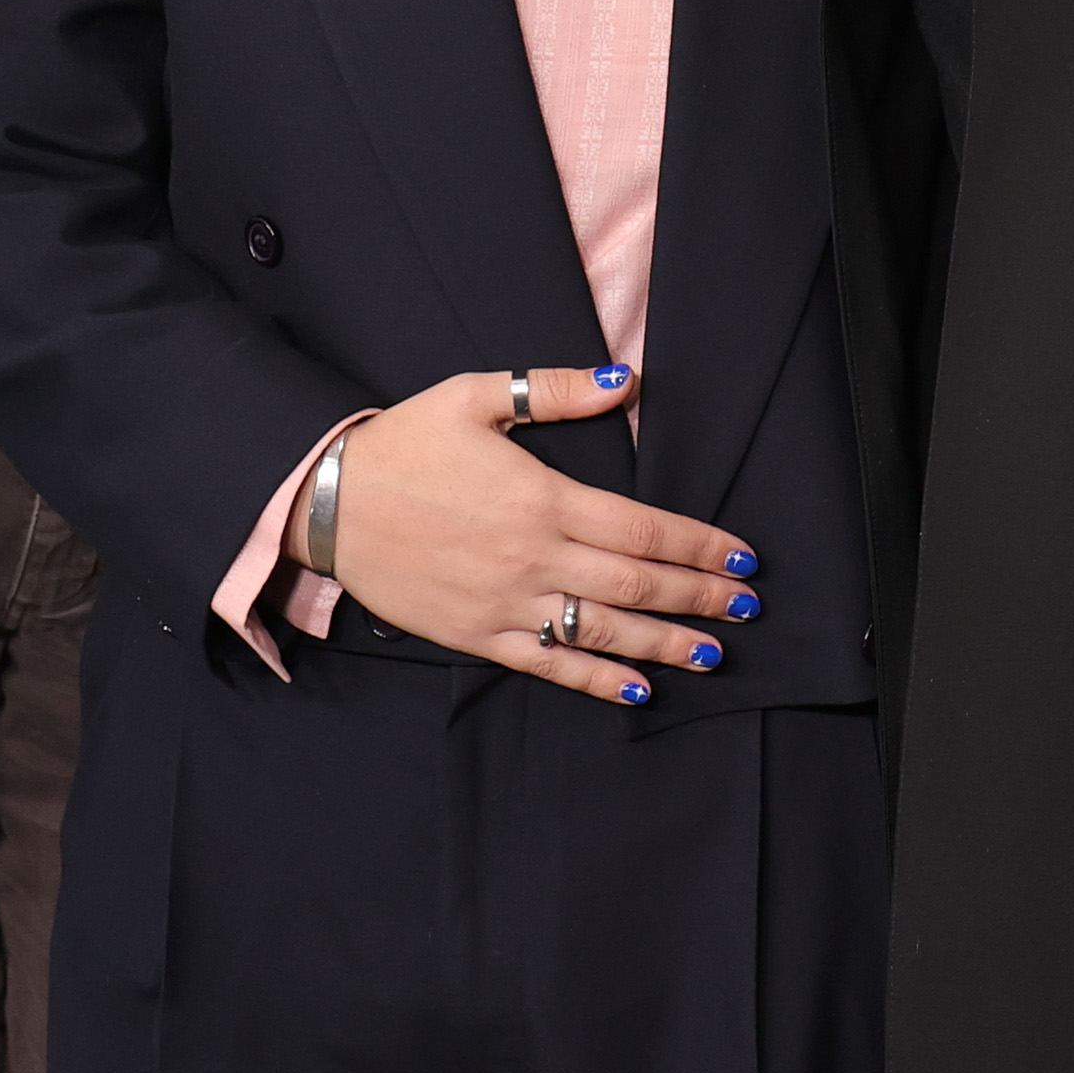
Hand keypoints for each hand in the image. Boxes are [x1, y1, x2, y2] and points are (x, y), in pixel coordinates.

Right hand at [323, 365, 762, 706]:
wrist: (325, 500)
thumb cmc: (404, 445)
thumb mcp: (476, 398)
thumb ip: (555, 391)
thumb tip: (625, 382)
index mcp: (542, 497)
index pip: (642, 528)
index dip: (699, 546)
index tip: (742, 557)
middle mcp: (532, 556)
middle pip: (635, 585)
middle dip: (698, 598)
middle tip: (747, 606)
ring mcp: (505, 602)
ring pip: (602, 632)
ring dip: (665, 646)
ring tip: (713, 654)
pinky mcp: (477, 634)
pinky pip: (549, 664)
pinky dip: (597, 680)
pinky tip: (638, 690)